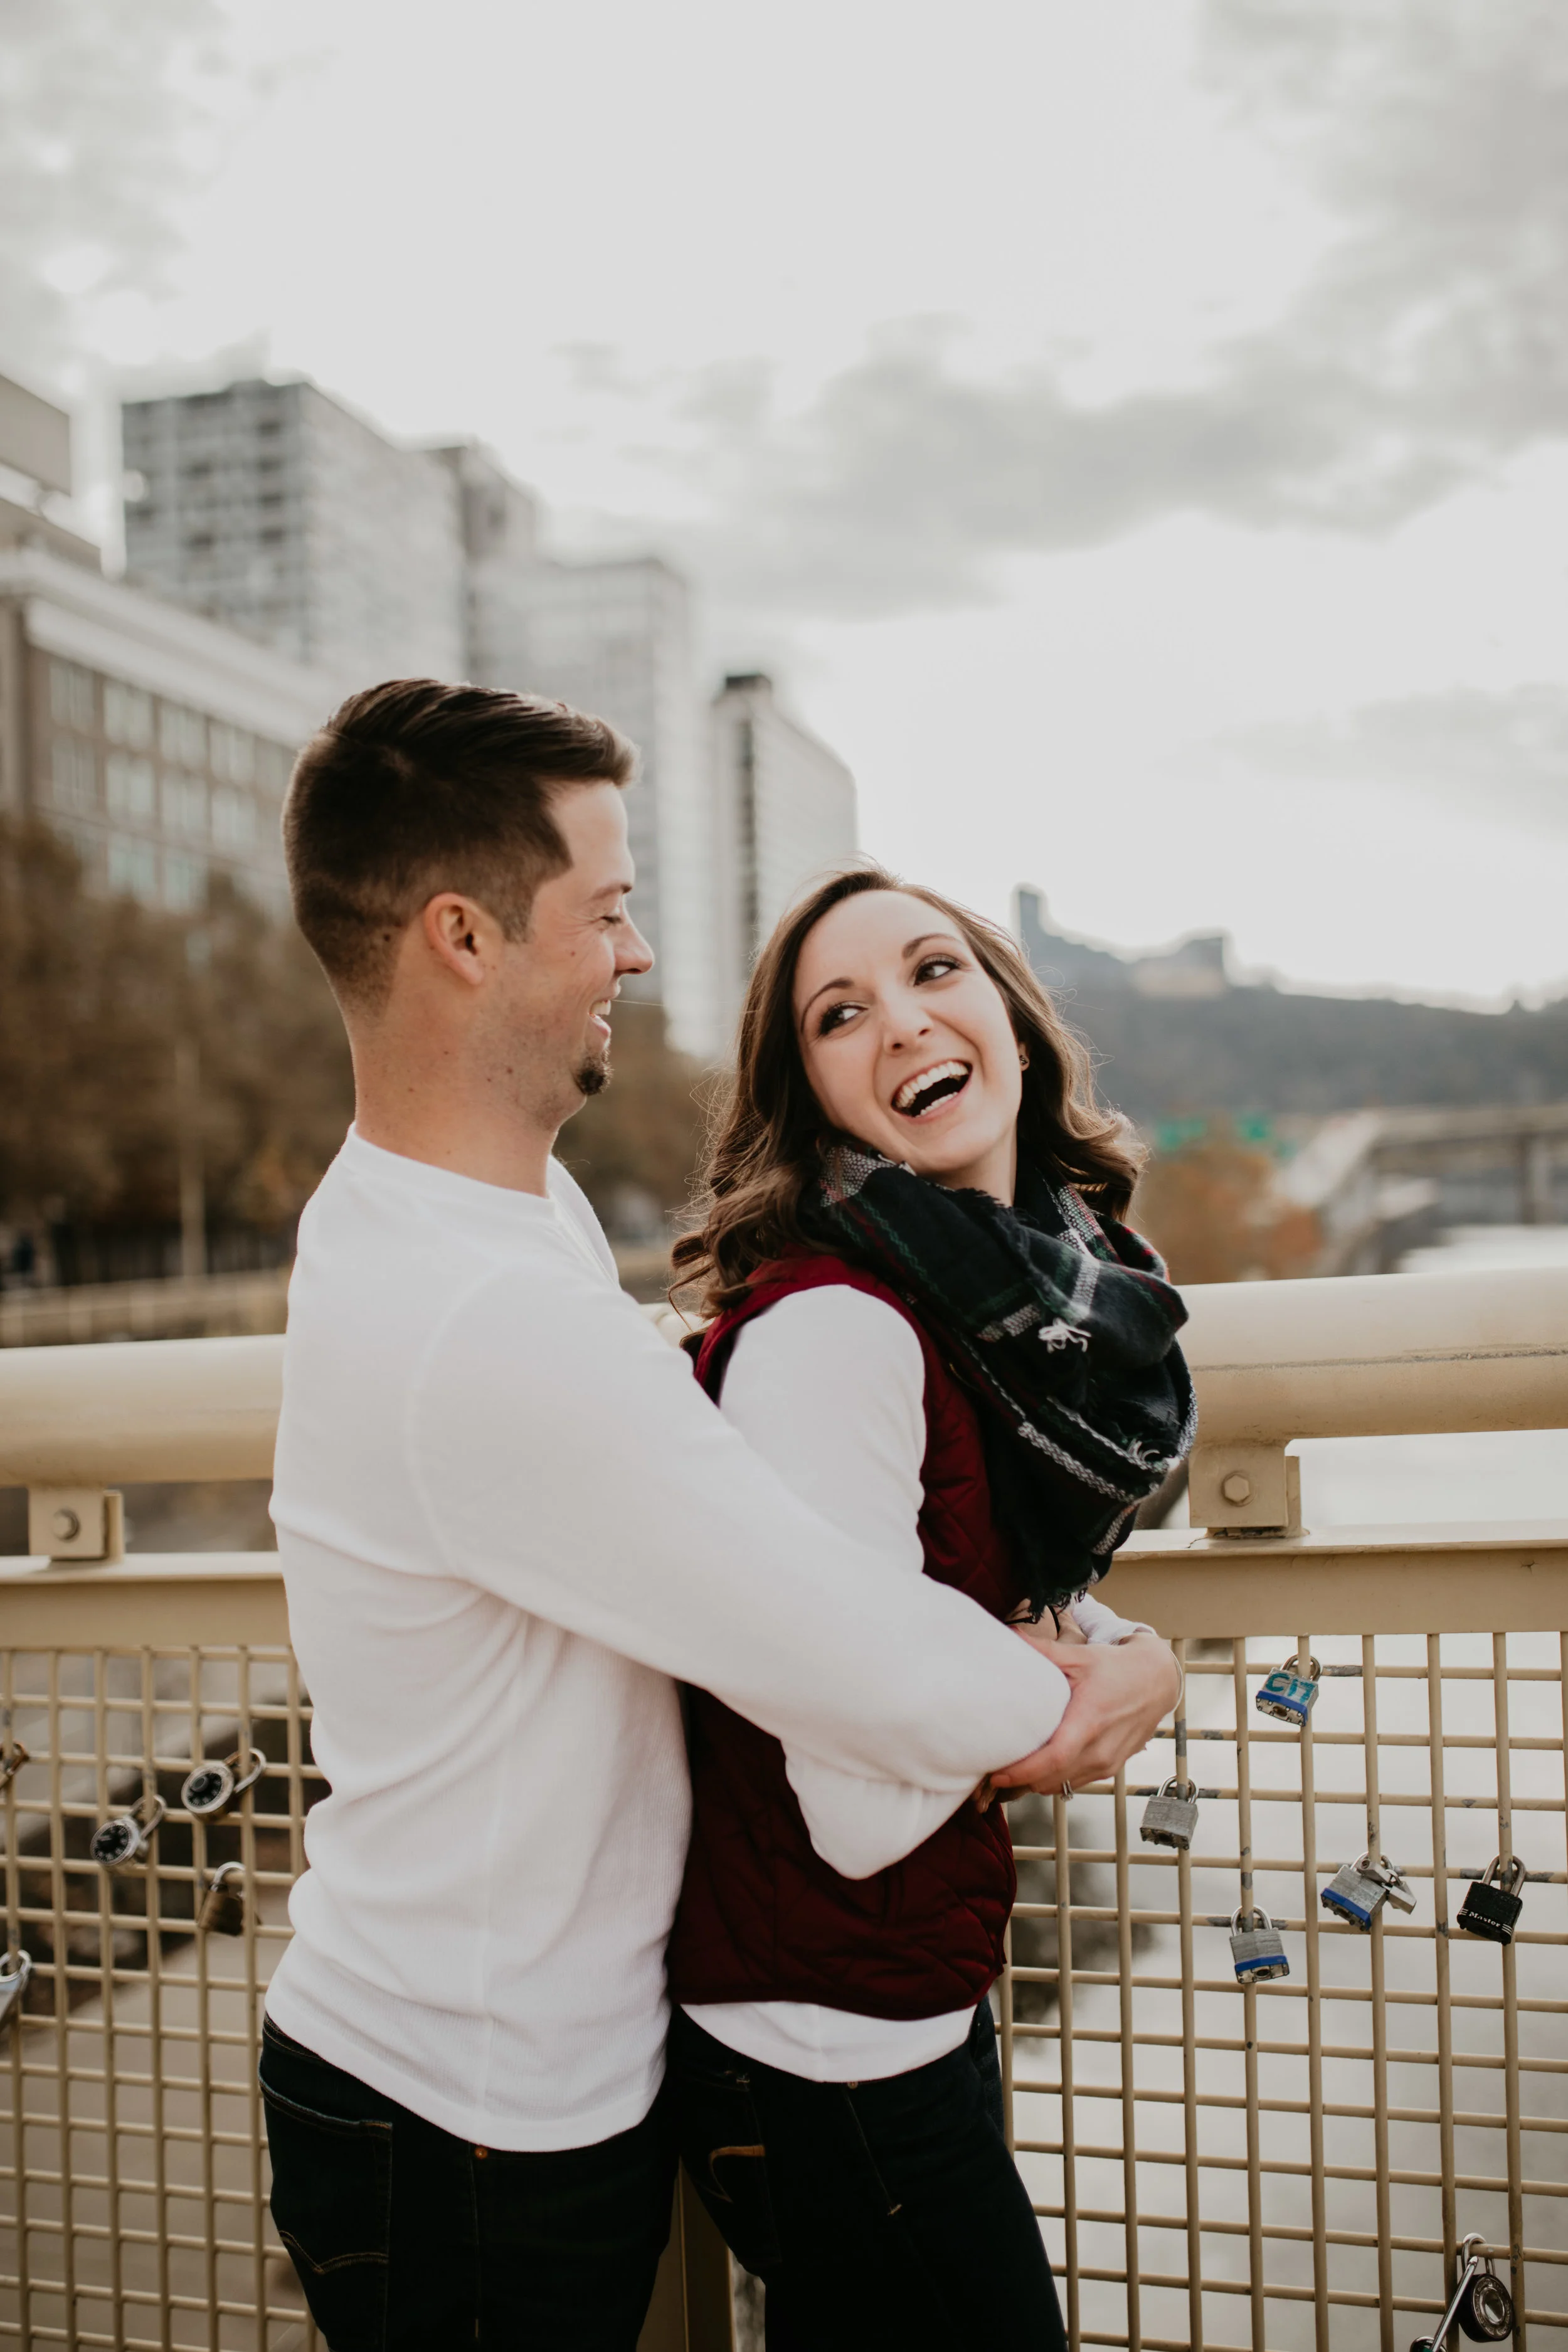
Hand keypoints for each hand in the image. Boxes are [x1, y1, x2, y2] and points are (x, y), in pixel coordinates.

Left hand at [994, 1630, 1180, 1797]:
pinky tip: (1039, 1769)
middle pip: (1053, 1779)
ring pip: (1063, 1785)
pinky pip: (1076, 1783)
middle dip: (1021, 1781)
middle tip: (993, 1773)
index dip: (1024, 1771)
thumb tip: (1011, 1634)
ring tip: (1011, 1773)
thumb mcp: (1080, 1657)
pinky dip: (1055, 1780)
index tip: (998, 1773)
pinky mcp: (1111, 1768)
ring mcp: (1108, 1763)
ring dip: (1036, 1783)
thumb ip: (1043, 1651)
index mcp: (1090, 1721)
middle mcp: (1100, 1749)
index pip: (1054, 1758)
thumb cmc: (1118, 1669)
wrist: (1157, 1681)